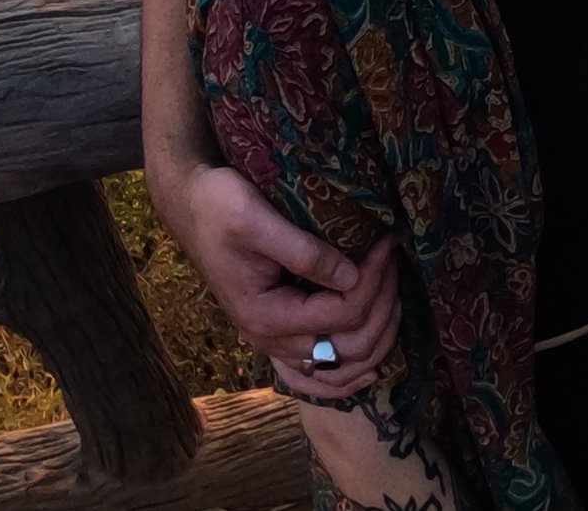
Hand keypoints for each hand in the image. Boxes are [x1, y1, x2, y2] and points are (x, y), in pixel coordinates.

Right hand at [169, 162, 398, 398]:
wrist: (194, 210)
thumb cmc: (220, 209)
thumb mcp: (258, 222)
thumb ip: (304, 252)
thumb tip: (352, 276)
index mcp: (264, 315)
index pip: (339, 315)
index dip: (373, 281)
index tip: (387, 243)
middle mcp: (270, 340)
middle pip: (347, 346)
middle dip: (382, 305)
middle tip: (392, 260)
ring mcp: (274, 341)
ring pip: (337, 369)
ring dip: (375, 339)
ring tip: (394, 295)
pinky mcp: (279, 333)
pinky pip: (315, 375)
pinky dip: (345, 377)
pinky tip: (370, 366)